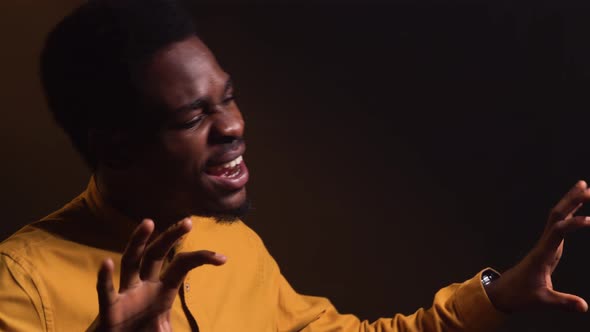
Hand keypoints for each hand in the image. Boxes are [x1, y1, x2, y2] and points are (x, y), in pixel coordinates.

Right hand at [87, 218, 225, 331]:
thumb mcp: (169, 331)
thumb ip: (184, 327)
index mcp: (163, 290)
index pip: (182, 265)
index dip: (201, 258)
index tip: (223, 259)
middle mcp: (145, 285)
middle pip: (157, 253)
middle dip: (171, 237)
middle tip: (188, 222)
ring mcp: (127, 294)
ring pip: (131, 261)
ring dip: (138, 241)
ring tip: (148, 222)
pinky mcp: (110, 309)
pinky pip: (106, 291)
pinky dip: (104, 278)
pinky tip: (106, 263)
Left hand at [485, 181, 589, 312]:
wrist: (503, 293)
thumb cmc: (520, 295)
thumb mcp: (542, 301)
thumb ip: (563, 303)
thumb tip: (584, 306)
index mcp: (543, 254)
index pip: (558, 232)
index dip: (572, 224)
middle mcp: (544, 244)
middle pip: (556, 216)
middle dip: (570, 201)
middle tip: (586, 187)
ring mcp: (546, 244)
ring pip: (557, 217)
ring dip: (570, 202)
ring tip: (584, 187)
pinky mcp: (548, 247)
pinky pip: (559, 225)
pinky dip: (569, 214)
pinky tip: (578, 208)